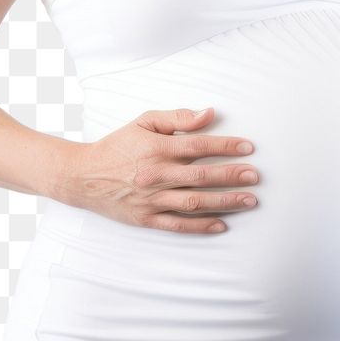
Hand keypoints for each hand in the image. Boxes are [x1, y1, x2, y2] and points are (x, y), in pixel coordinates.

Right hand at [68, 107, 259, 234]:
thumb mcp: (143, 122)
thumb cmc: (118, 145)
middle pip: (201, 175)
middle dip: (232, 175)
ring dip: (225, 201)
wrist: (83, 176)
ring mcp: (152, 199)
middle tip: (256, 176)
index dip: (225, 146)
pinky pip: (178, 224)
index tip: (248, 147)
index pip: (198, 146)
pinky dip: (201, 226)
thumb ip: (177, 118)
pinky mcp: (147, 218)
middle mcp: (156, 174)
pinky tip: (222, 224)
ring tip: (249, 200)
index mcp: (156, 148)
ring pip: (195, 201)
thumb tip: (208, 114)